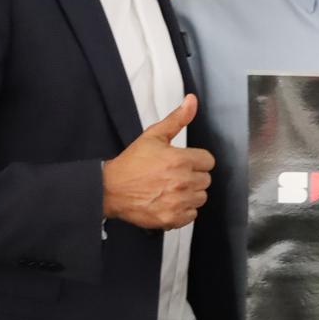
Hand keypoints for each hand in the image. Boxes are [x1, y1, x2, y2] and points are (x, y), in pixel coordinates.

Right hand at [102, 94, 214, 229]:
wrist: (110, 189)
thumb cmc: (131, 163)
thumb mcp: (153, 135)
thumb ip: (177, 118)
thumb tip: (192, 101)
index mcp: (181, 160)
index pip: (208, 161)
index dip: (196, 160)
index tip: (183, 162)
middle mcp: (182, 182)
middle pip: (205, 180)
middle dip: (193, 176)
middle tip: (174, 175)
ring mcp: (178, 202)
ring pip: (200, 198)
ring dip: (189, 194)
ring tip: (171, 189)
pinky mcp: (172, 218)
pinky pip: (191, 215)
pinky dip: (183, 211)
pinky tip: (169, 202)